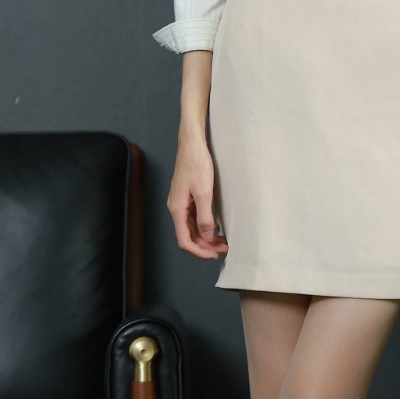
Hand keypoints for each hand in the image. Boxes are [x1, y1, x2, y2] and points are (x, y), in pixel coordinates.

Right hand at [167, 136, 228, 259]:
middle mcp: (175, 208)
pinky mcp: (186, 196)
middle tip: (223, 249)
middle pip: (188, 236)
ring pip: (191, 228)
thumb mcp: (204, 193)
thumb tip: (206, 237)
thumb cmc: (197, 164)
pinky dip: (204, 226)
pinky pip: (193, 218)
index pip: (185, 240)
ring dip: (205, 237)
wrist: (192, 144)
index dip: (199, 251)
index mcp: (177, 209)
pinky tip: (215, 227)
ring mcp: (180, 202)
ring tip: (222, 241)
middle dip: (205, 246)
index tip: (215, 255)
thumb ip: (205, 217)